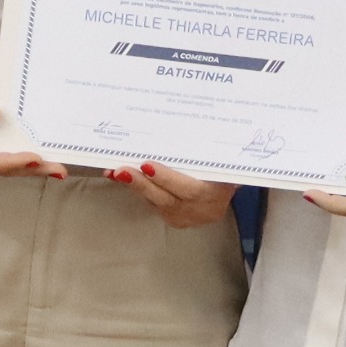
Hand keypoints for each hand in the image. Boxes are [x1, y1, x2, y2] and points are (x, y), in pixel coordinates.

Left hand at [110, 160, 234, 227]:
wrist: (231, 185)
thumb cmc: (227, 165)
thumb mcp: (225, 156)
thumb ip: (211, 149)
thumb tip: (189, 126)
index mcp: (218, 192)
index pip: (191, 189)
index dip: (167, 179)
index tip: (147, 166)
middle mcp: (203, 210)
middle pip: (168, 199)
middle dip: (142, 184)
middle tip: (121, 170)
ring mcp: (188, 217)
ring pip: (157, 203)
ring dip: (135, 187)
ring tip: (114, 172)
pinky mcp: (175, 219)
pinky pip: (154, 204)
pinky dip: (138, 190)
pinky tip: (122, 177)